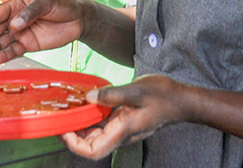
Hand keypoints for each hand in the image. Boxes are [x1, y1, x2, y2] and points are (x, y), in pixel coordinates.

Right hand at [0, 0, 86, 64]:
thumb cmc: (63, 4)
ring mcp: (22, 32)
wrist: (79, 19)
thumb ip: (30, 13)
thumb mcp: (47, 2)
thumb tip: (14, 25)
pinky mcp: (29, 44)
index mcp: (18, 4)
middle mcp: (16, 19)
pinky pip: (14, 50)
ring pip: (2, 42)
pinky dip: (5, 56)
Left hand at [62, 75, 187, 159]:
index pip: (92, 152)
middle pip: (90, 145)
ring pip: (96, 135)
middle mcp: (121, 134)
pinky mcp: (124, 121)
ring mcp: (123, 129)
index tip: (63, 129)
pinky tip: (87, 102)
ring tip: (70, 108)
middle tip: (61, 116)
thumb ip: (112, 94)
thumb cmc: (164, 96)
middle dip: (73, 134)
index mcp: (123, 131)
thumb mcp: (137, 90)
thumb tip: (88, 97)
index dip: (74, 144)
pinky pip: (104, 124)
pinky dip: (92, 116)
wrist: (182, 100)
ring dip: (81, 125)